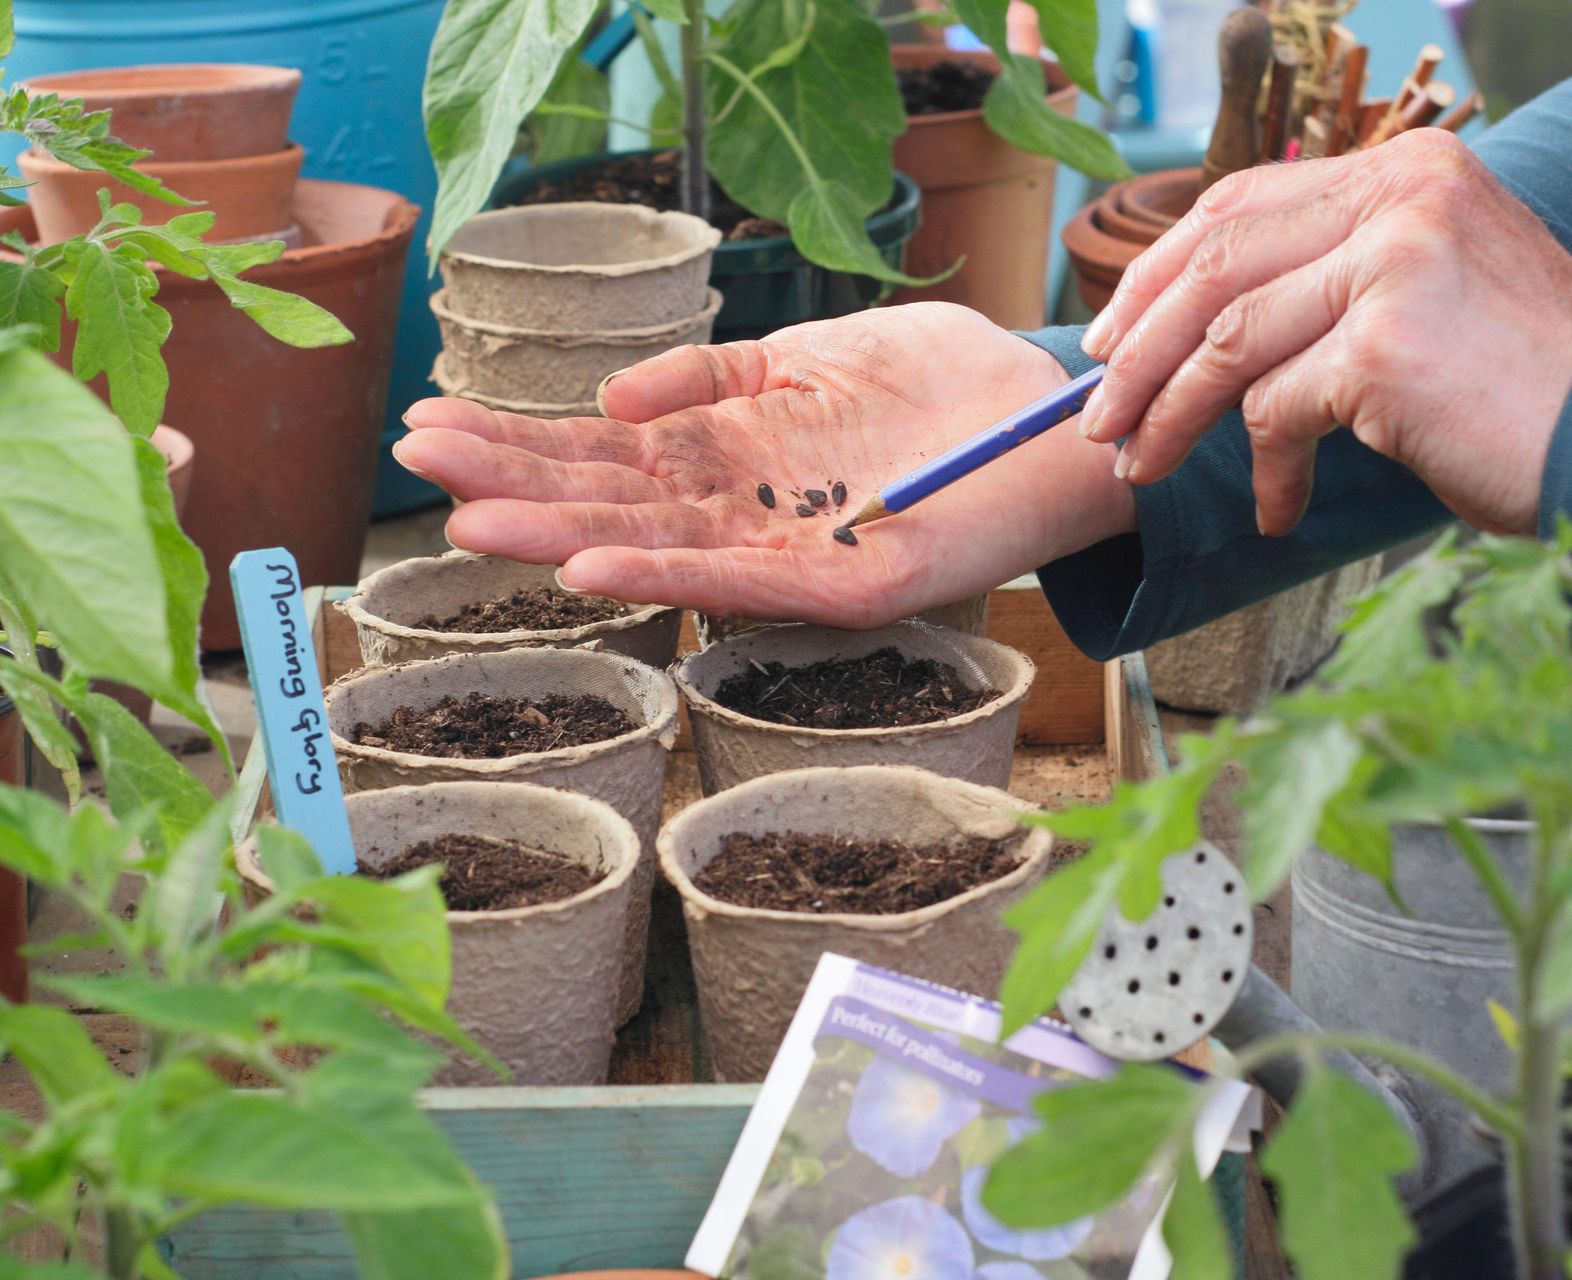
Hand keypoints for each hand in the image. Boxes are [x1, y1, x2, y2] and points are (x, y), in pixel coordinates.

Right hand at [395, 303, 1133, 626]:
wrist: (1048, 413)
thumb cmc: (937, 380)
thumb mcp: (813, 353)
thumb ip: (716, 375)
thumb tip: (614, 395)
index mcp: (732, 450)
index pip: (606, 447)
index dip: (520, 437)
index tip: (432, 421)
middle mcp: (746, 505)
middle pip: (611, 496)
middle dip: (512, 480)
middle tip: (416, 464)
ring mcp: (790, 550)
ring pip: (656, 544)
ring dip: (562, 535)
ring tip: (470, 523)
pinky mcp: (847, 587)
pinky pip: (743, 583)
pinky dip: (664, 575)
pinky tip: (587, 569)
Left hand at [1076, 128, 1571, 536]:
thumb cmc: (1516, 387)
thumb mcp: (1422, 298)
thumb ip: (1329, 282)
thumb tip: (1194, 326)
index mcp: (1405, 170)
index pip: (1237, 207)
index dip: (1154, 274)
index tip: (1108, 338)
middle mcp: (1401, 194)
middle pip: (1212, 269)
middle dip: (1136, 353)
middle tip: (1099, 418)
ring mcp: (1395, 262)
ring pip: (1226, 343)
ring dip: (1169, 418)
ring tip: (1144, 470)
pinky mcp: (1387, 344)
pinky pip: (1279, 413)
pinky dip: (1266, 471)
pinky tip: (1278, 512)